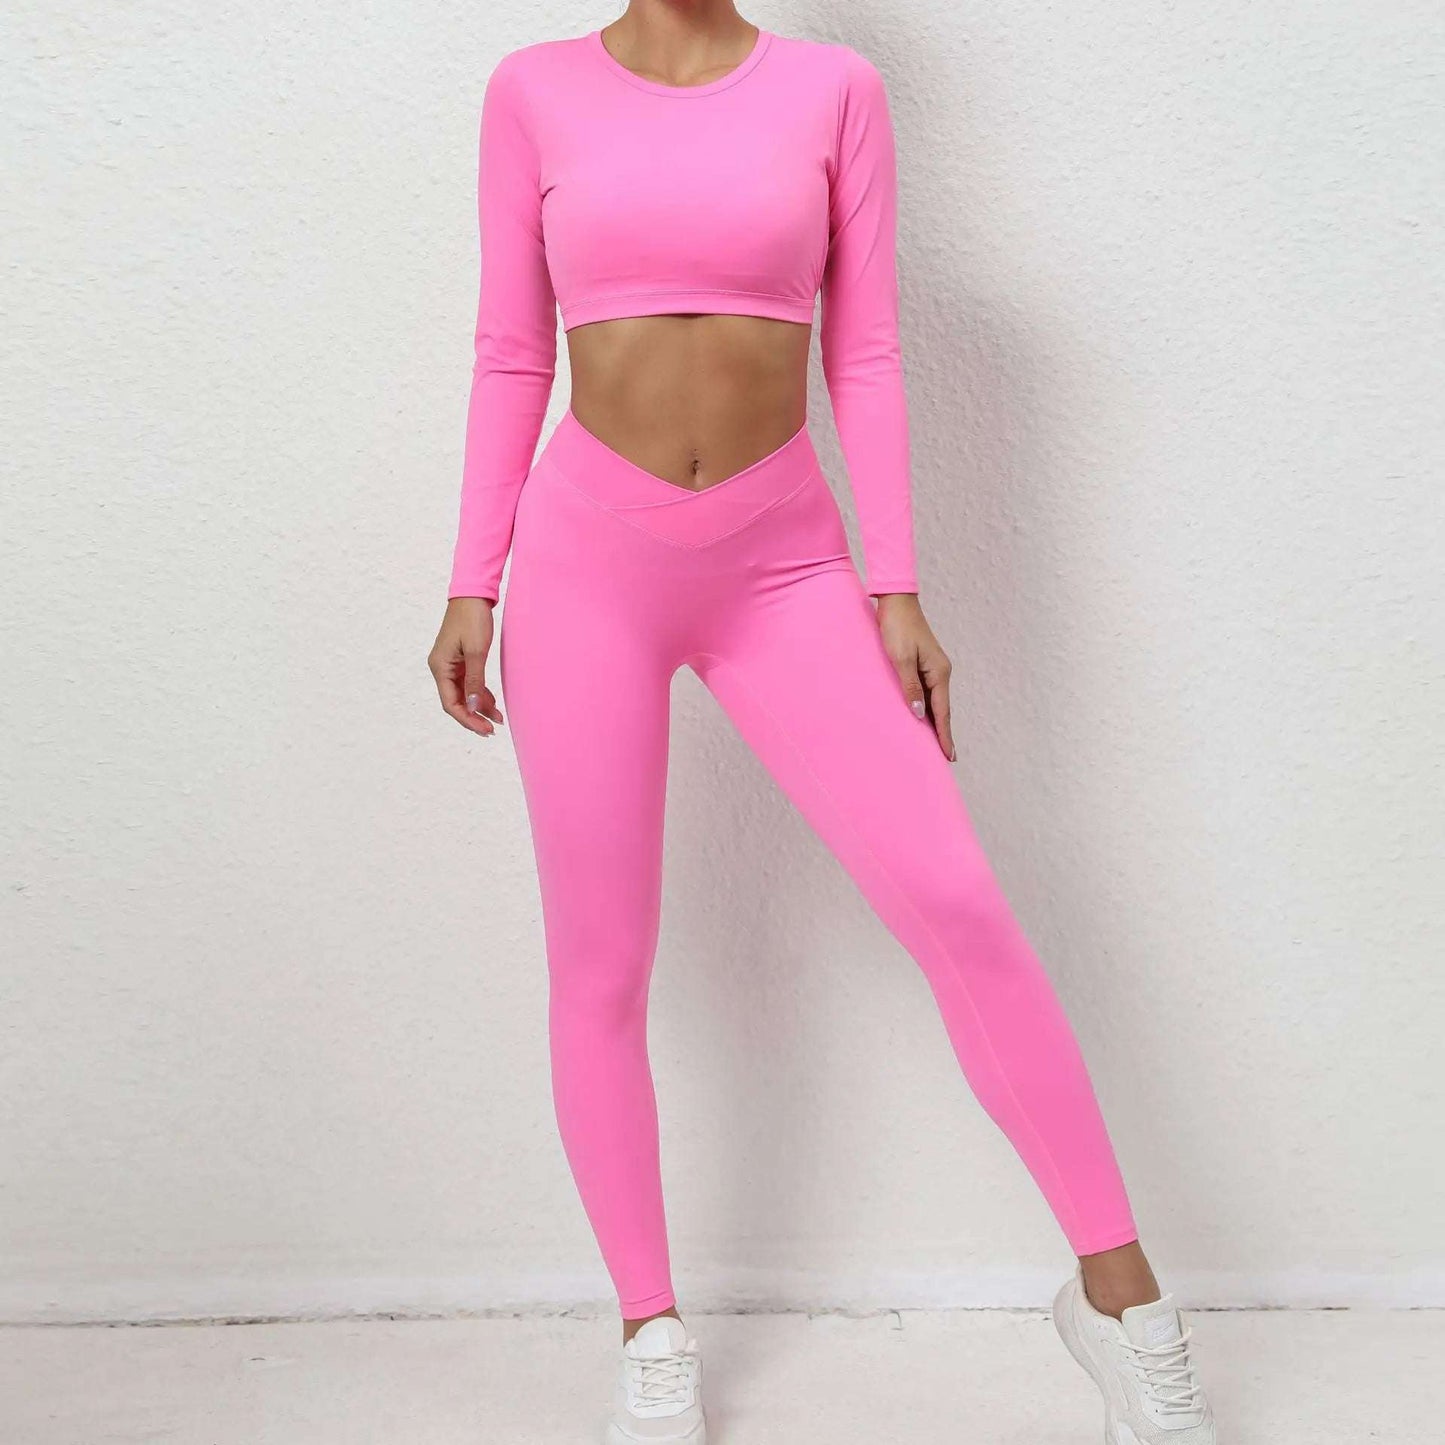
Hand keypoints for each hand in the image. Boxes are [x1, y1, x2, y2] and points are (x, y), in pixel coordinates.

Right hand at [428, 597, 503, 736]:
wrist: (473, 595)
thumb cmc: (473, 619)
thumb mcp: (477, 651)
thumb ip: (475, 681)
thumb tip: (474, 706)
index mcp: (440, 667)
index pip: (451, 703)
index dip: (468, 719)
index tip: (485, 729)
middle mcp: (441, 668)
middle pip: (456, 702)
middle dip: (474, 717)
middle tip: (493, 730)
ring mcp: (450, 665)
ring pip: (463, 694)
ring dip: (479, 707)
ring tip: (498, 719)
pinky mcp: (460, 660)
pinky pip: (468, 683)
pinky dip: (480, 694)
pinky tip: (493, 703)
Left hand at [874, 593, 954, 761]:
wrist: (896, 601)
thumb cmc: (897, 627)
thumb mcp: (900, 658)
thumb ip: (910, 687)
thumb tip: (920, 715)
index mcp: (939, 672)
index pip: (942, 712)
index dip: (944, 735)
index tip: (948, 756)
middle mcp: (940, 672)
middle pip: (942, 709)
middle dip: (944, 733)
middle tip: (946, 758)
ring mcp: (933, 667)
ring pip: (935, 701)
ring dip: (936, 722)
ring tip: (936, 744)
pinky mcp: (923, 663)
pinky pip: (928, 692)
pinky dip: (928, 708)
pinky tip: (923, 716)